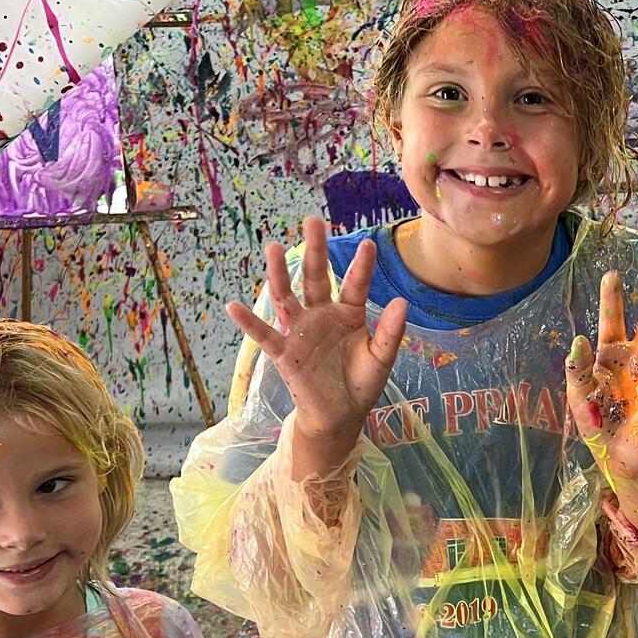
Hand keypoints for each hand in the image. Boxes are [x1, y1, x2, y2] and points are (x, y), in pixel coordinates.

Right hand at [228, 217, 407, 448]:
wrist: (340, 415)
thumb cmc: (361, 383)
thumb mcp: (381, 358)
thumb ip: (390, 332)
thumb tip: (404, 302)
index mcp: (348, 314)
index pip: (354, 284)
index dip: (361, 266)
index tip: (368, 244)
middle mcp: (321, 315)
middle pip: (315, 277)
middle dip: (314, 250)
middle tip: (312, 221)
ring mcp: (300, 331)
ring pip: (286, 297)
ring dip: (278, 274)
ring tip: (272, 247)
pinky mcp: (284, 352)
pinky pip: (264, 334)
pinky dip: (248, 322)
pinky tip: (233, 306)